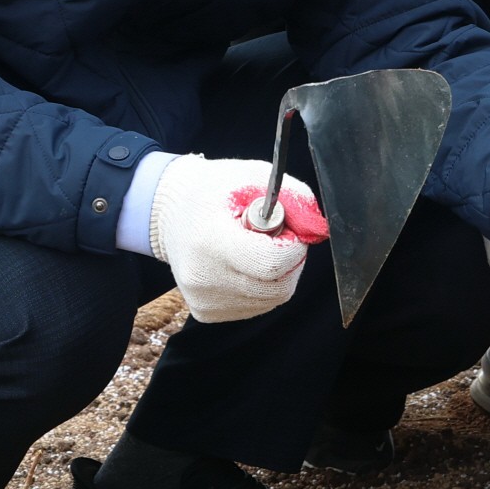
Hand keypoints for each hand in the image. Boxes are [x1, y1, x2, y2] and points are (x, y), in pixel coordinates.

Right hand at [147, 154, 327, 323]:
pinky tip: (244, 264)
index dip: (293, 246)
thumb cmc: (213, 191)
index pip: (272, 263)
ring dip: (277, 275)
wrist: (171, 212)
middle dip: (289, 261)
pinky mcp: (205, 312)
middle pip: (276, 287)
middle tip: (275, 238)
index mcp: (210, 240)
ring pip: (270, 299)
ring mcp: (203, 300)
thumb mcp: (254, 176)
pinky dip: (261, 286)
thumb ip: (294, 197)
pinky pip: (255, 306)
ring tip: (255, 248)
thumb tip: (318, 230)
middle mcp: (203, 277)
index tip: (287, 229)